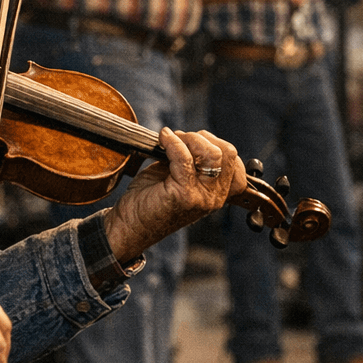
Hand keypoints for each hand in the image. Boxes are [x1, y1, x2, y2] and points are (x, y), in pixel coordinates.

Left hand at [103, 128, 247, 264]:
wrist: (129, 226)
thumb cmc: (151, 199)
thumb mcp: (178, 177)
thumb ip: (193, 161)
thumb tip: (193, 136)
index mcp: (218, 193)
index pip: (234, 160)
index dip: (214, 143)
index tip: (192, 142)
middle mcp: (215, 197)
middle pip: (227, 153)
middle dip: (202, 138)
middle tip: (180, 139)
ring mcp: (202, 197)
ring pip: (212, 154)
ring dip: (189, 139)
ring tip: (171, 141)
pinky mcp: (184, 195)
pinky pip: (185, 157)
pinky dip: (172, 142)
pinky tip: (162, 139)